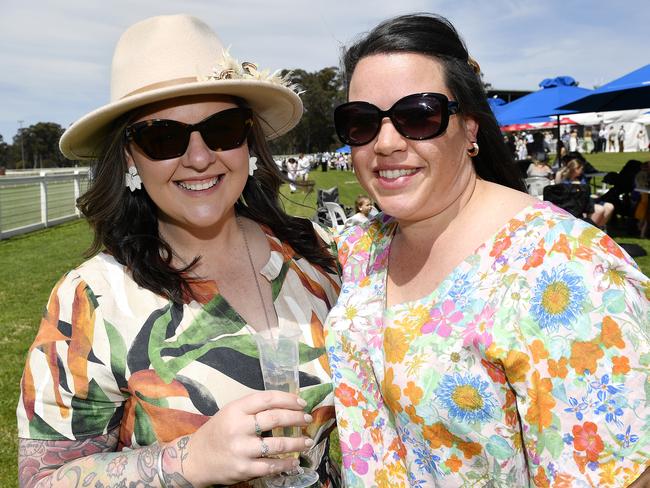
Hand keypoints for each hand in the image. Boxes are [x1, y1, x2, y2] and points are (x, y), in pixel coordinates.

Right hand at [182, 390, 312, 486]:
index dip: (288, 399)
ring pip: (277, 444)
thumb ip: (253, 408)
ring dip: (297, 443)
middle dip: (296, 418)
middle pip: (275, 418)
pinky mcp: (243, 469)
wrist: (195, 458)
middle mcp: (238, 427)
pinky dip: (286, 464)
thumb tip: (285, 405)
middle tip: (307, 419)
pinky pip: (271, 466)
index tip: (301, 403)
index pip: (267, 399)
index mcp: (236, 409)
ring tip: (307, 441)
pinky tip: (294, 461)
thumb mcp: (230, 412)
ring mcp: (241, 449)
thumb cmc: (217, 432)